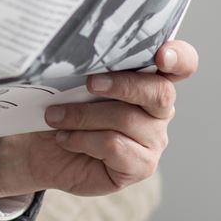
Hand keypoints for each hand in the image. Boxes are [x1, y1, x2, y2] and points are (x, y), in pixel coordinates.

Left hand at [0, 39, 198, 198]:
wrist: (38, 149)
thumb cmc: (60, 107)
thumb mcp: (71, 80)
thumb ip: (89, 65)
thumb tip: (81, 53)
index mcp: (150, 78)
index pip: (182, 63)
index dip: (178, 57)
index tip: (161, 56)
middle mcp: (159, 109)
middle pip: (160, 93)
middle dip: (122, 85)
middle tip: (89, 84)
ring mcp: (154, 140)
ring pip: (127, 119)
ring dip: (83, 116)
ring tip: (55, 117)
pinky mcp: (141, 166)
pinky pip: (115, 146)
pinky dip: (83, 139)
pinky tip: (65, 138)